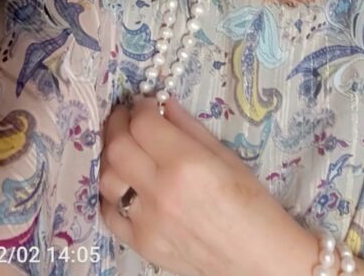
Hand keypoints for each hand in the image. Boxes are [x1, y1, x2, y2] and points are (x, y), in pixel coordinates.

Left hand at [99, 95, 301, 275]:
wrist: (256, 260)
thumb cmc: (252, 205)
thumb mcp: (226, 156)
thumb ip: (189, 127)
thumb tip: (162, 104)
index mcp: (187, 164)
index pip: (143, 124)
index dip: (141, 107)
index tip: (146, 104)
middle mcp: (161, 191)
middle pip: (118, 147)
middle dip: (119, 123)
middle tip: (127, 117)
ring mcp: (147, 221)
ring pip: (107, 178)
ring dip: (111, 156)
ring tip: (124, 147)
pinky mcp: (141, 245)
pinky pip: (109, 213)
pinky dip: (111, 193)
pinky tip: (124, 182)